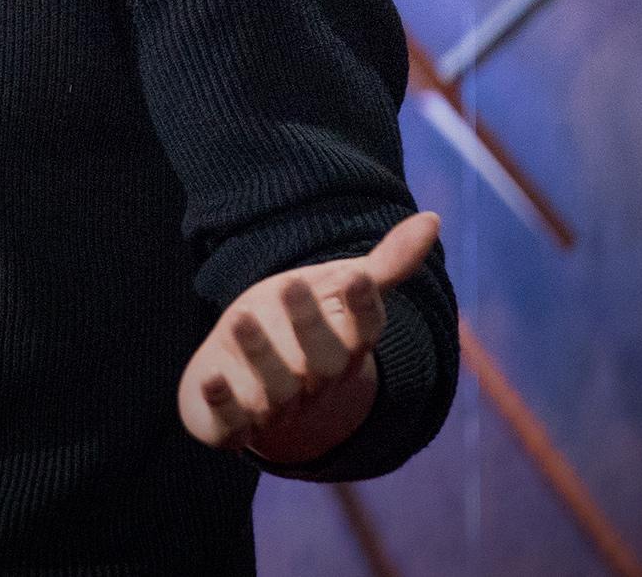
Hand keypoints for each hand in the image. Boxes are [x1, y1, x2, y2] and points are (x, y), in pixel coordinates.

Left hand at [176, 210, 438, 465]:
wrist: (262, 393)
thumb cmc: (304, 329)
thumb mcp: (337, 291)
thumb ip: (385, 263)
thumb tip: (433, 217)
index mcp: (347, 347)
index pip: (364, 330)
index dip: (362, 306)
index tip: (357, 276)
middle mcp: (318, 380)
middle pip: (324, 360)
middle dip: (309, 325)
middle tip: (290, 283)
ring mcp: (278, 406)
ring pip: (276, 389)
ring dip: (260, 355)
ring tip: (239, 317)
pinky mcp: (237, 424)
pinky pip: (233, 422)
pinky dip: (222, 405)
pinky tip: (209, 379)